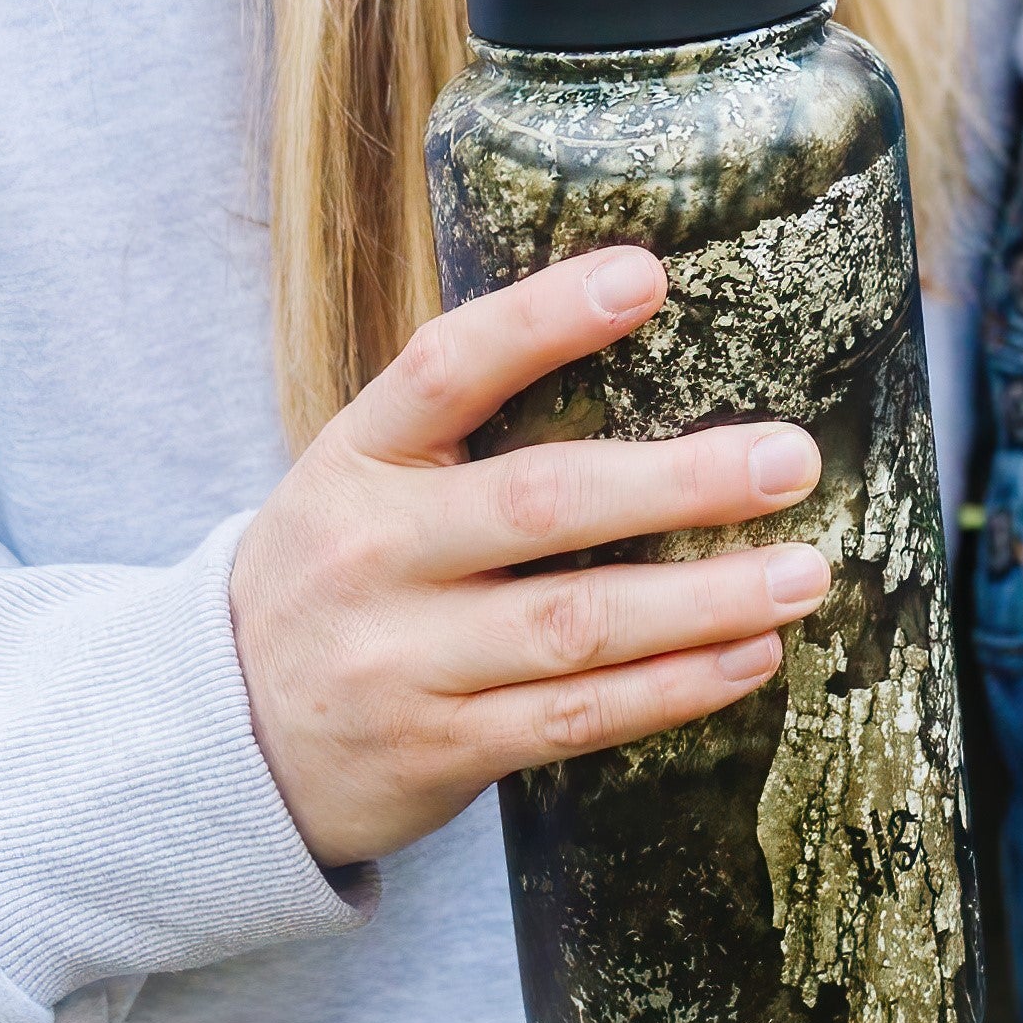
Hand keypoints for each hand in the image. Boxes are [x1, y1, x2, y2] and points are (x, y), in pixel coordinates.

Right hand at [228, 246, 827, 867]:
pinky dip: (672, 689)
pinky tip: (748, 656)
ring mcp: (402, 659)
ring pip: (575, 624)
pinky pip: (575, 717)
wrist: (220, 741)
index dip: (543, 318)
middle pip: (539, 504)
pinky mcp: (439, 749)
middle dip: (678, 482)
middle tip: (789, 460)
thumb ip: (463, 427)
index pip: (447, 365)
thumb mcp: (361, 480)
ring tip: (802, 574)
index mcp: (355, 457)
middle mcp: (373, 553)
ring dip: (704, 600)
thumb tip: (636, 333)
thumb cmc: (339, 578)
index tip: (647, 274)